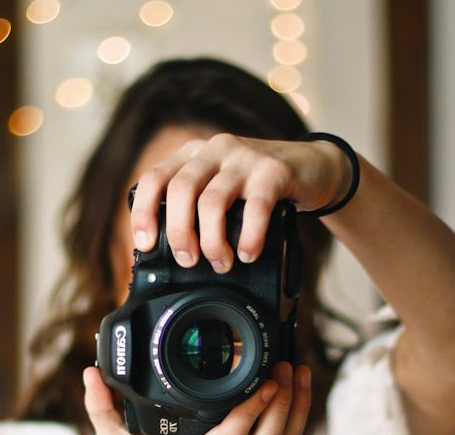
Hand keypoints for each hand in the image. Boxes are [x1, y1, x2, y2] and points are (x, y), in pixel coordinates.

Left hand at [130, 133, 350, 271]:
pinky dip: (249, 237)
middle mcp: (213, 151)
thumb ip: (195, 210)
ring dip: (212, 242)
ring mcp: (243, 158)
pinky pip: (255, 208)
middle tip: (188, 260)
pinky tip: (248, 254)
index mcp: (191, 156)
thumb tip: (172, 255)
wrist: (310, 168)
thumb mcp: (219, 191)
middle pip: (179, 190)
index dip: (143, 213)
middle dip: (178, 233)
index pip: (154, 179)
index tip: (146, 245)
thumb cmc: (257, 188)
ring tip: (221, 262)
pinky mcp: (273, 170)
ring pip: (212, 201)